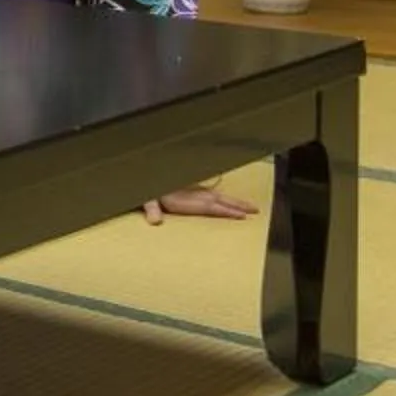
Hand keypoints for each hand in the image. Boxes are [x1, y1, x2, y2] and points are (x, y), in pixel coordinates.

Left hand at [142, 184, 258, 224]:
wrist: (139, 174)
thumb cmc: (143, 190)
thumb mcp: (145, 198)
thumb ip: (150, 208)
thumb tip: (155, 221)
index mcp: (183, 197)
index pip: (210, 205)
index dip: (226, 210)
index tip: (242, 215)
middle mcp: (190, 194)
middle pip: (219, 199)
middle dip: (237, 204)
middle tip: (256, 210)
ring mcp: (189, 192)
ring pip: (216, 197)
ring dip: (233, 202)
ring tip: (249, 207)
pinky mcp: (186, 192)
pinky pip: (209, 196)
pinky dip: (221, 200)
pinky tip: (227, 202)